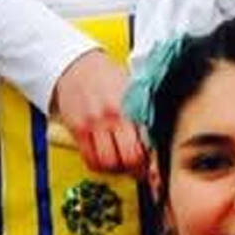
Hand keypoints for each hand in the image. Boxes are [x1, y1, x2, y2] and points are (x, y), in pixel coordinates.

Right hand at [51, 49, 146, 175]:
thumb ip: (144, 116)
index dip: (154, 162)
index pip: (149, 143)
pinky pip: (91, 160)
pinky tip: (104, 159)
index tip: (155, 170)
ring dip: (117, 168)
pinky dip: (99, 165)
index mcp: (133, 105)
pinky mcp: (78, 129)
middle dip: (137, 168)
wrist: (78, 64)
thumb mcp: (132, 90)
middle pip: (131, 158)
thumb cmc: (108, 77)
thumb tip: (155, 146)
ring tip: (120, 163)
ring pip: (110, 163)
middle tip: (138, 168)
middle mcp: (114, 115)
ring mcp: (95, 123)